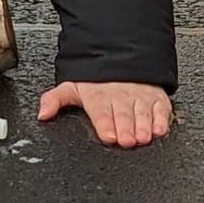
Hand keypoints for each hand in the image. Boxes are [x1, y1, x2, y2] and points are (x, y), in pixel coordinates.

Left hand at [38, 81, 171, 148]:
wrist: (121, 61)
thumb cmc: (96, 82)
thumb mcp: (71, 88)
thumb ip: (54, 100)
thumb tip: (41, 114)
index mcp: (97, 96)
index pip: (101, 111)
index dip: (105, 124)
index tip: (108, 136)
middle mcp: (119, 96)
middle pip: (123, 114)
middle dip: (125, 128)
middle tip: (127, 141)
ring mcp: (140, 97)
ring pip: (142, 112)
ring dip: (143, 126)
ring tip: (143, 138)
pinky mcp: (157, 100)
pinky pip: (161, 109)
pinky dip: (162, 119)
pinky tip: (159, 130)